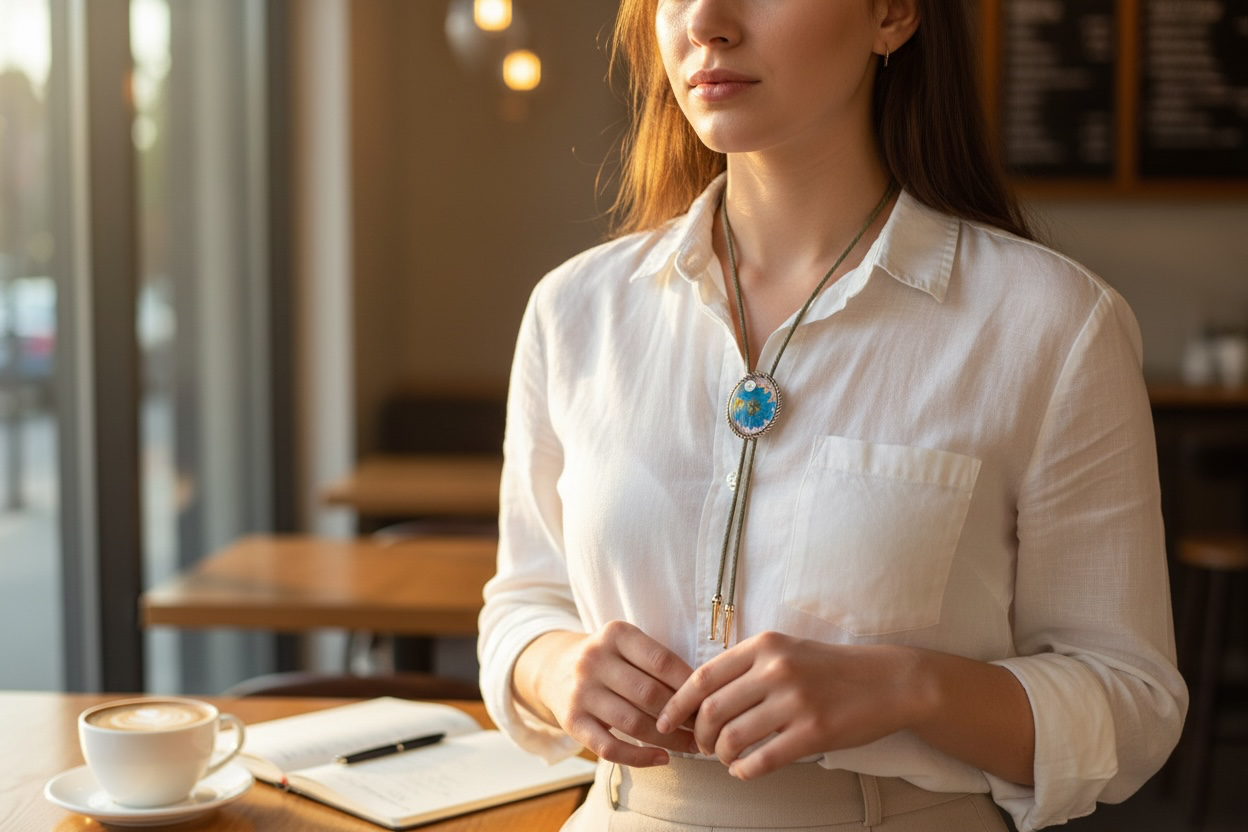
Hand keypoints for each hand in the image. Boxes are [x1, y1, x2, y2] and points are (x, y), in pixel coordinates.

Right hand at [514, 621, 697, 766]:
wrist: (554, 669)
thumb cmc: (609, 660)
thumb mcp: (627, 645)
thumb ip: (658, 662)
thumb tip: (705, 694)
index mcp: (615, 634)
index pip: (662, 661)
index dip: (690, 685)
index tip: (710, 701)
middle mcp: (593, 659)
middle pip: (650, 694)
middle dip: (683, 715)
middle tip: (706, 729)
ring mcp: (580, 691)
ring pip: (633, 722)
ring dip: (669, 740)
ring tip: (692, 746)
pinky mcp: (570, 721)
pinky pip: (609, 746)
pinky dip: (639, 757)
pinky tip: (662, 759)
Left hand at [656, 632, 930, 779]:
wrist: (888, 681)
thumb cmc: (831, 668)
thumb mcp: (787, 649)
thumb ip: (748, 665)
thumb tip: (702, 694)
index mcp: (765, 645)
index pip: (703, 676)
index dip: (677, 703)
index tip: (664, 721)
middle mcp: (776, 670)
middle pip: (712, 710)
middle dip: (698, 735)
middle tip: (701, 746)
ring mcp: (795, 701)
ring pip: (733, 737)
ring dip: (720, 755)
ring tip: (725, 758)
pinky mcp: (813, 732)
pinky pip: (762, 760)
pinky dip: (744, 771)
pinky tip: (744, 771)